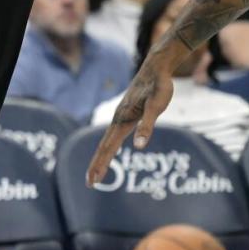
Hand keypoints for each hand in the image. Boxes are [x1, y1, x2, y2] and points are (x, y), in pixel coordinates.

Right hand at [87, 61, 174, 186]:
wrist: (156, 67)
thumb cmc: (159, 86)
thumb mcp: (156, 106)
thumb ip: (147, 126)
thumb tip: (139, 146)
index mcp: (123, 120)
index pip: (108, 148)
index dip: (101, 165)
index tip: (93, 181)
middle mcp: (118, 119)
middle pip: (104, 146)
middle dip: (96, 165)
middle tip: (90, 182)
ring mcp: (121, 115)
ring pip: (107, 140)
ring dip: (101, 156)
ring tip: (97, 170)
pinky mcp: (127, 112)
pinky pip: (114, 133)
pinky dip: (109, 145)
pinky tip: (111, 147)